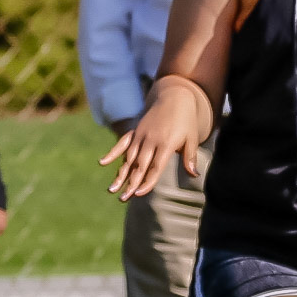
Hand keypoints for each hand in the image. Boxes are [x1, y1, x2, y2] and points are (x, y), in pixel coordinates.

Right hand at [101, 82, 204, 200]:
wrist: (174, 97)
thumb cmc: (185, 121)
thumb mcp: (192, 138)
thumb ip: (190, 157)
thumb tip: (194, 175)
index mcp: (166, 144)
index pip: (155, 167)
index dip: (147, 182)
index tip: (139, 194)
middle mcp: (150, 140)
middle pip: (139, 165)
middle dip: (131, 183)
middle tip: (124, 198)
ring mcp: (141, 136)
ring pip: (129, 158)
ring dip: (121, 174)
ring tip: (113, 189)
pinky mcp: (135, 132)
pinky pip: (122, 143)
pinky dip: (112, 153)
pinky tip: (102, 163)